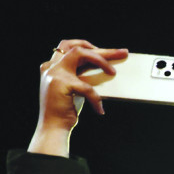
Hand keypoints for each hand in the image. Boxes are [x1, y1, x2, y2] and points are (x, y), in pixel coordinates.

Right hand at [29, 40, 127, 156]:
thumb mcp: (75, 89)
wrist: (53, 127)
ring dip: (101, 60)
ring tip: (113, 72)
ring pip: (80, 54)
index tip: (107, 51)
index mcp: (52, 66)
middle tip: (122, 52)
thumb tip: (106, 68)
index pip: (70, 48)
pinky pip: (87, 87)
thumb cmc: (66, 110)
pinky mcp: (61, 83)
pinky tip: (100, 109)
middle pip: (77, 47)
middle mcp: (51, 66)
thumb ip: (82, 76)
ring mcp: (54, 73)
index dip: (89, 46)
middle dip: (102, 49)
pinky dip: (96, 98)